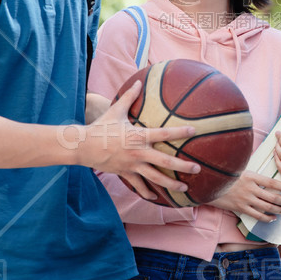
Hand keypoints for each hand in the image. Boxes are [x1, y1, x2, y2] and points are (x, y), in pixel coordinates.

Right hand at [63, 81, 199, 199]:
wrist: (83, 146)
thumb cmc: (101, 127)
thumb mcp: (116, 110)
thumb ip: (129, 96)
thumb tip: (138, 81)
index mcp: (139, 136)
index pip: (164, 134)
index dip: (180, 132)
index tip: (194, 131)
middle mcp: (138, 152)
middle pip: (165, 161)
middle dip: (182, 166)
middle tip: (197, 168)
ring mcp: (132, 165)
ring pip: (155, 177)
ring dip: (171, 184)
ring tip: (184, 188)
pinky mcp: (125, 173)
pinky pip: (139, 185)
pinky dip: (147, 192)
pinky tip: (156, 198)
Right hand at [208, 171, 280, 221]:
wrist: (209, 185)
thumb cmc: (225, 176)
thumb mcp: (239, 170)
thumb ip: (252, 174)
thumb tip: (265, 175)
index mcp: (251, 176)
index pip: (272, 182)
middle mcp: (250, 188)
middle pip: (272, 197)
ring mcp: (245, 199)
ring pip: (267, 207)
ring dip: (278, 210)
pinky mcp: (240, 208)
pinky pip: (257, 215)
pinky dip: (266, 218)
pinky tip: (272, 218)